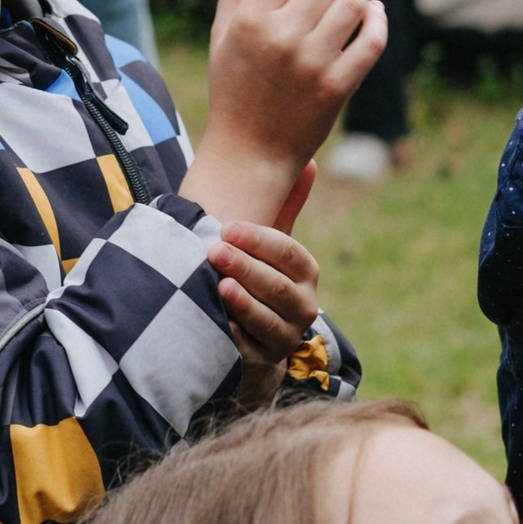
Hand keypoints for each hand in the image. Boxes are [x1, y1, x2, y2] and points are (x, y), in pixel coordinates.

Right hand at [182, 0, 388, 224]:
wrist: (250, 152)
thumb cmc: (234, 88)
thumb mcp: (222, 36)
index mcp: (250, 19)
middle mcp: (281, 37)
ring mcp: (312, 63)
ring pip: (354, 2)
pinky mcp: (338, 87)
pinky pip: (372, 40)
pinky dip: (378, 19)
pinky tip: (373, 13)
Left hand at [214, 166, 322, 408]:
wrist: (253, 332)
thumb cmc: (259, 275)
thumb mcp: (272, 244)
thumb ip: (287, 206)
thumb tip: (308, 162)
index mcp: (307, 272)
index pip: (289, 253)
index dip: (259, 240)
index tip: (227, 227)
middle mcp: (304, 307)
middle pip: (278, 287)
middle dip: (246, 267)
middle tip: (213, 251)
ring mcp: (286, 337)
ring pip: (267, 321)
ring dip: (243, 303)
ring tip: (218, 286)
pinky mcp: (264, 361)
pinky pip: (250, 351)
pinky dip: (235, 337)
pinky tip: (218, 323)